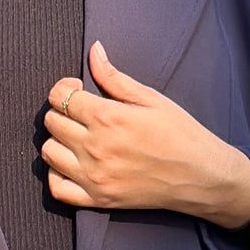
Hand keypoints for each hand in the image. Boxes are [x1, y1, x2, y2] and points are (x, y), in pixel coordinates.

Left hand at [43, 40, 249, 229]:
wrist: (201, 176)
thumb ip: (114, 76)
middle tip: (81, 113)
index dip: (65, 87)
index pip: (59, 96)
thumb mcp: (151, 98)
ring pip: (48, 152)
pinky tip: (71, 165)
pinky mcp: (97, 199)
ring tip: (77, 137)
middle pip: (51, 122)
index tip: (79, 89)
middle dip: (62, 111)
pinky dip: (56, 175)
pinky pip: (57, 188)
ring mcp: (93, 176)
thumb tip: (94, 50)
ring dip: (58, 140)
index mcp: (107, 117)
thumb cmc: (181, 134)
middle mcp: (94, 147)